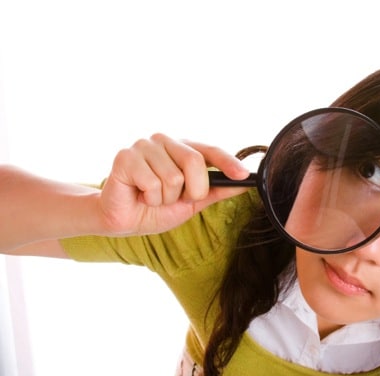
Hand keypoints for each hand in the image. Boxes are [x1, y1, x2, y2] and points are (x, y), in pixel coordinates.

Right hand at [98, 133, 250, 234]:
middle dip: (191, 190)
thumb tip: (245, 183)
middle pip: (195, 162)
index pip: (210, 150)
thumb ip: (217, 191)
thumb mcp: (193, 202)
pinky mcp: (125, 157)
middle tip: (176, 198)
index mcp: (183, 148)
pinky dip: (149, 199)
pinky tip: (140, 195)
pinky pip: (151, 183)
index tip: (243, 175)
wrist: (124, 221)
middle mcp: (164, 141)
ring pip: (173, 177)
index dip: (228, 162)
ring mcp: (144, 146)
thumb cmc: (157, 207)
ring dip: (165, 198)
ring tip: (152, 197)